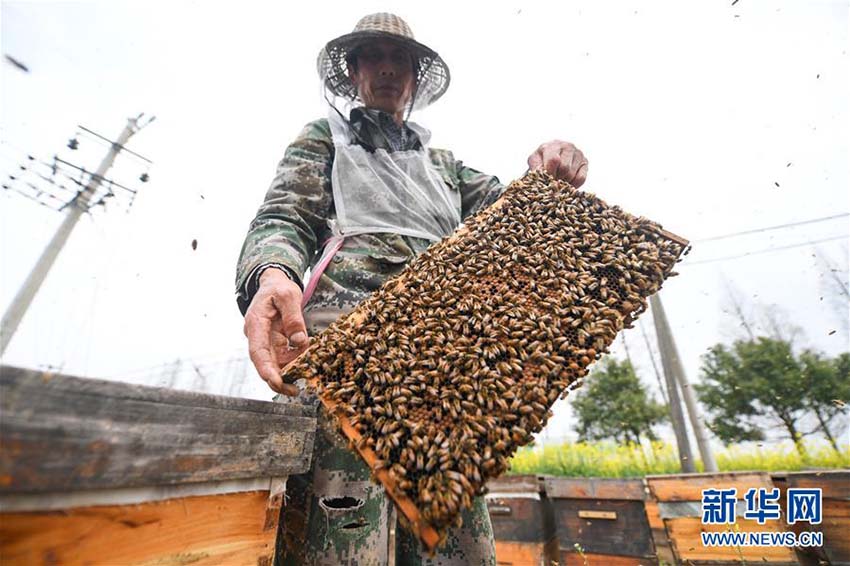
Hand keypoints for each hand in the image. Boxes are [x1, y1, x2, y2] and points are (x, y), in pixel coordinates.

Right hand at [243, 268, 308, 394]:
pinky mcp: (275, 343)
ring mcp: (265, 341)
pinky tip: (305, 367)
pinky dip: (293, 364)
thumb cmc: (279, 288)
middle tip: (292, 391)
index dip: (265, 369)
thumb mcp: (289, 295)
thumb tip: (299, 341)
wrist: (273, 284)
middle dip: (277, 379)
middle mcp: (257, 335)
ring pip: (274, 363)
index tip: (275, 381)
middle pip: (264, 362)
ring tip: (302, 381)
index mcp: (256, 323)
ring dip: (287, 374)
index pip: (258, 351)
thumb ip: (293, 317)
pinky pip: (283, 358)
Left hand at [527, 140, 588, 186]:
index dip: (549, 173)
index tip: (546, 178)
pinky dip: (573, 184)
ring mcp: (578, 153)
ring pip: (572, 174)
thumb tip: (542, 175)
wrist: (551, 157)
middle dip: (556, 178)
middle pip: (564, 168)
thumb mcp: (534, 162)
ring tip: (558, 179)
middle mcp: (568, 146)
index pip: (554, 160)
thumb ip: (536, 167)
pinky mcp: (585, 162)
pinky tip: (567, 182)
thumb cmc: (541, 159)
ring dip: (564, 182)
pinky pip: (581, 178)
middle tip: (552, 179)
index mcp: (553, 145)